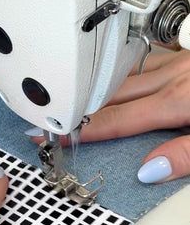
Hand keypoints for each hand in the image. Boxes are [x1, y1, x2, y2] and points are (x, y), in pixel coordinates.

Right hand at [26, 50, 189, 183]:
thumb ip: (185, 154)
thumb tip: (149, 171)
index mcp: (177, 99)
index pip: (116, 120)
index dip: (81, 130)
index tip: (52, 135)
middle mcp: (172, 76)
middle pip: (110, 94)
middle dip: (76, 106)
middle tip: (49, 115)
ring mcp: (178, 60)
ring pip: (124, 73)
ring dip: (96, 85)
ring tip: (72, 93)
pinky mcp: (186, 53)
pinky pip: (144, 57)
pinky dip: (123, 68)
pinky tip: (115, 70)